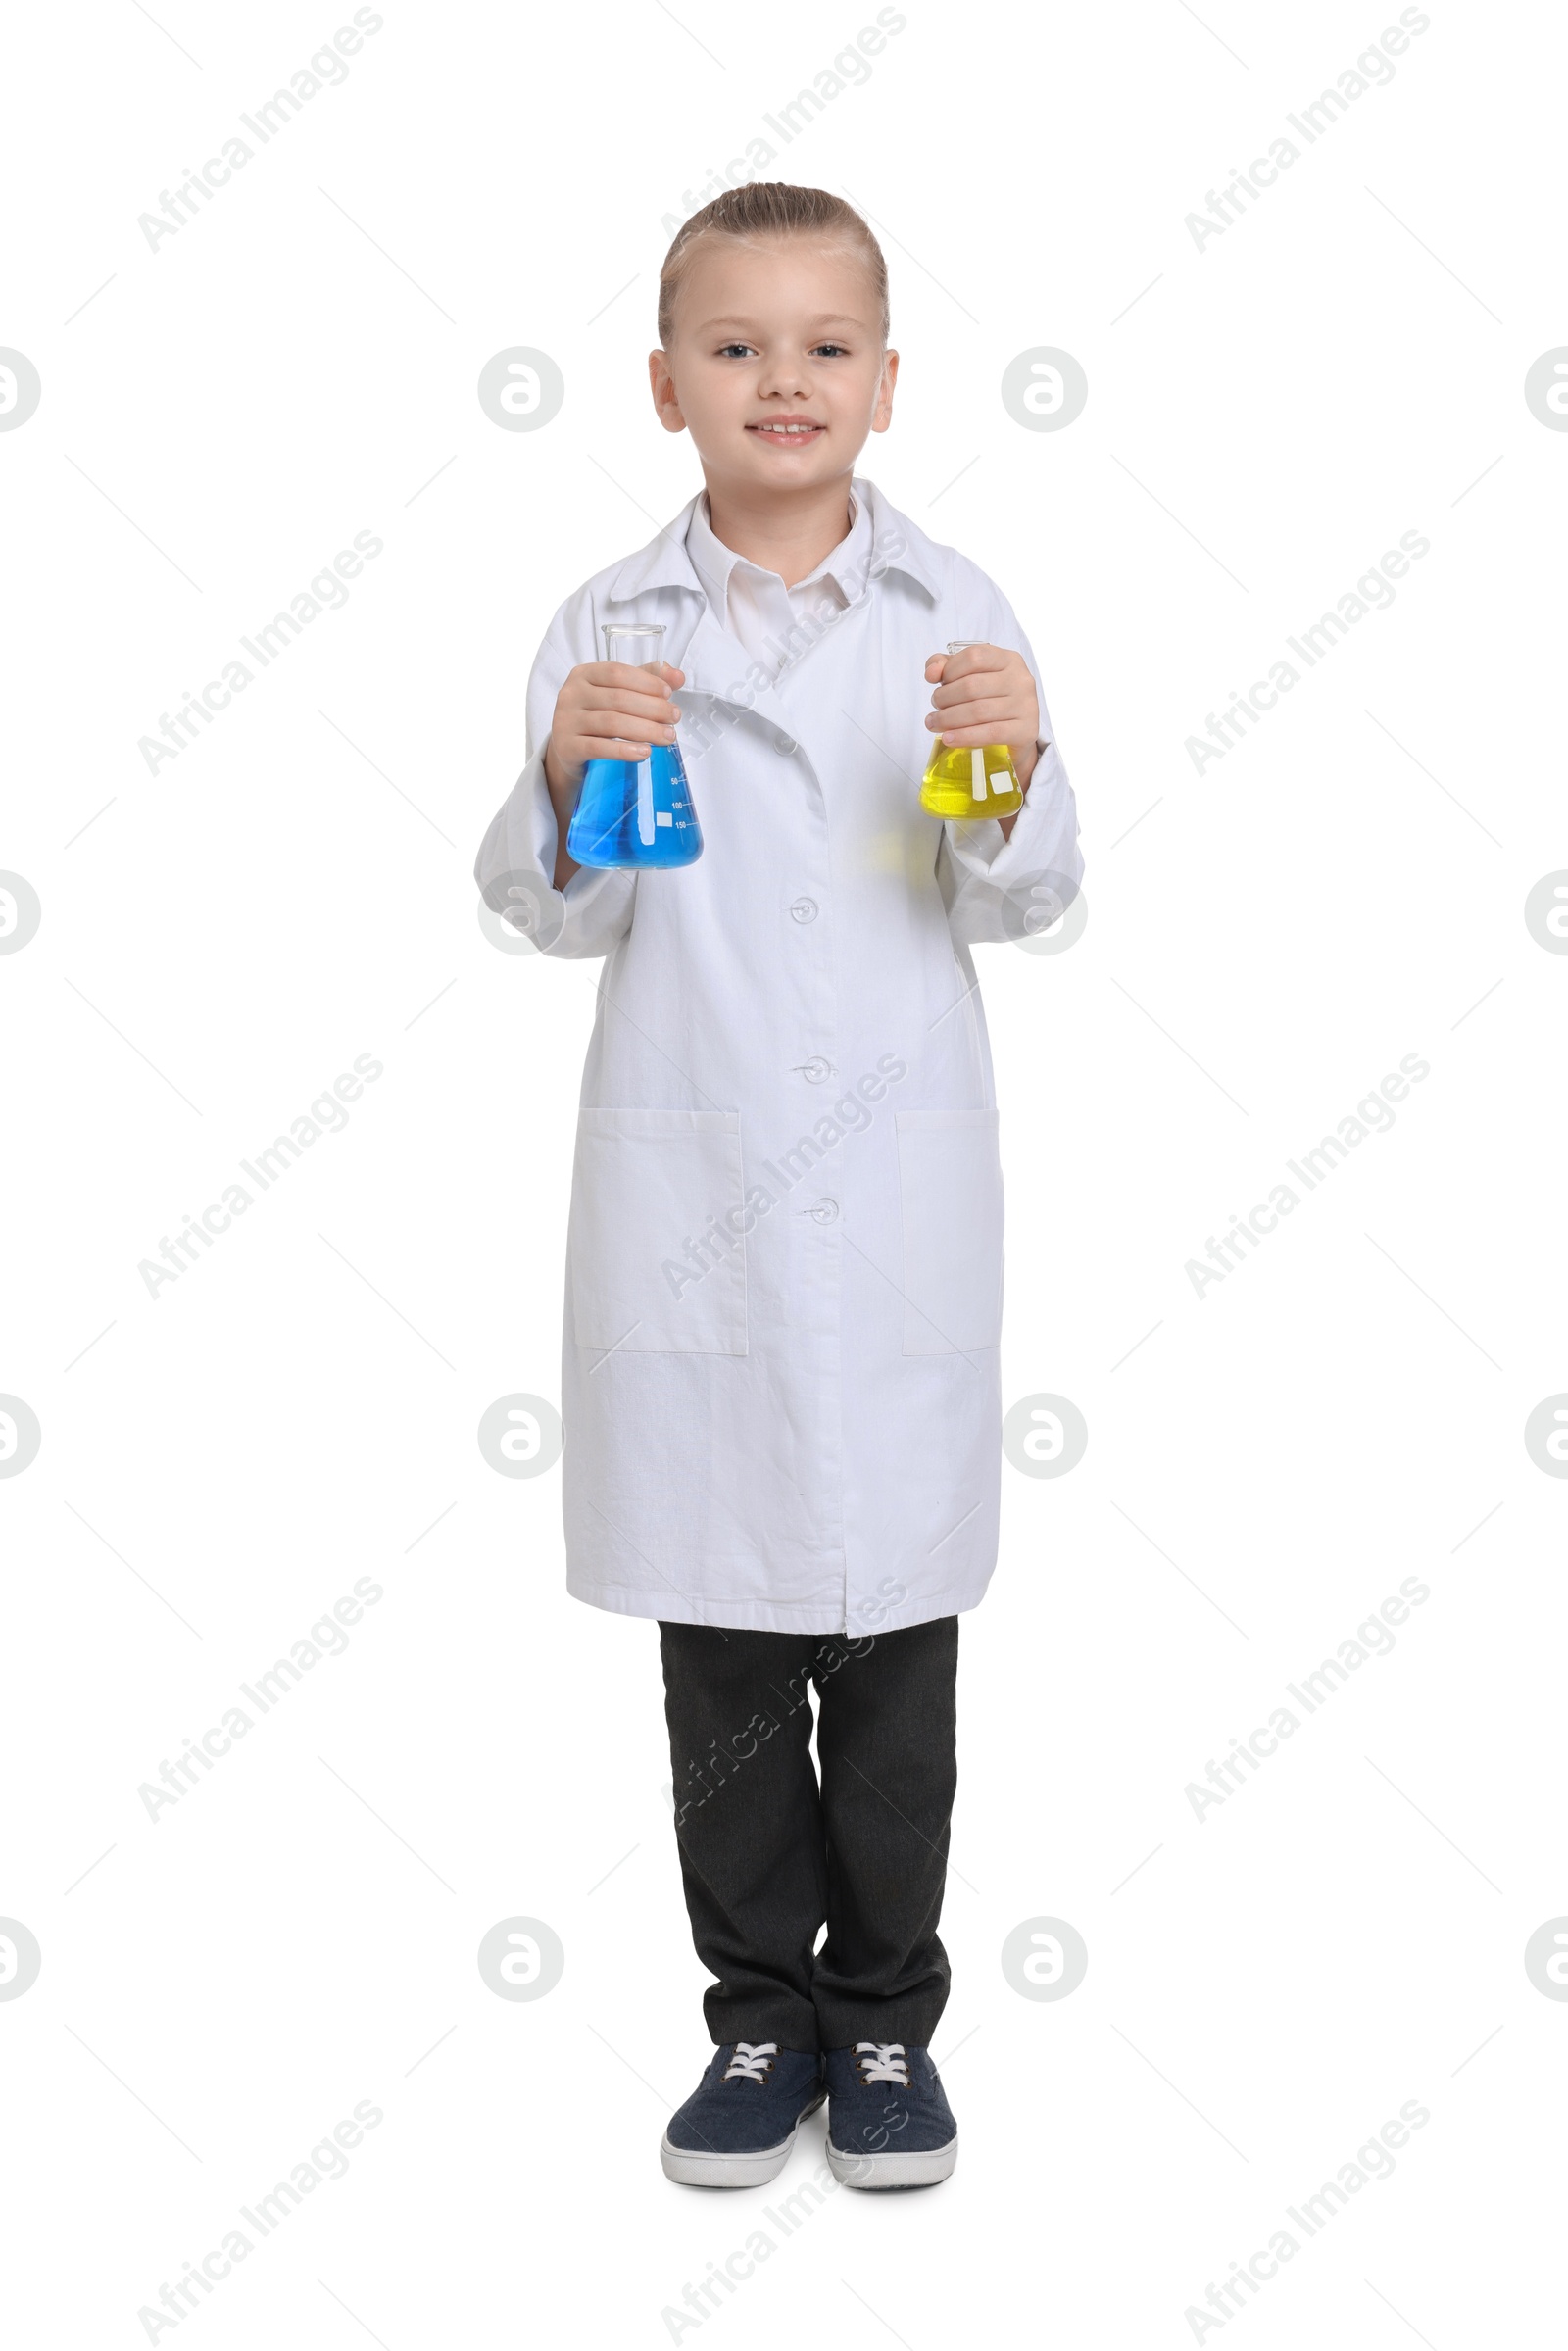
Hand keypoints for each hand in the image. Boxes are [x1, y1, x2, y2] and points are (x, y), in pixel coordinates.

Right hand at [543, 659, 685, 795]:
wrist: (567, 750)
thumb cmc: (596, 717)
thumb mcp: (615, 693)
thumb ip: (645, 680)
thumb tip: (677, 676)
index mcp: (583, 674)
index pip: (617, 672)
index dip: (646, 682)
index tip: (669, 693)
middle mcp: (571, 694)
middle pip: (618, 698)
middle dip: (653, 708)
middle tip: (674, 718)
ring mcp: (566, 721)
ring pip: (612, 723)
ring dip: (646, 730)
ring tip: (667, 737)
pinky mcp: (567, 747)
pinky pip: (599, 747)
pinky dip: (624, 750)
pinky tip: (645, 752)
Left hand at [923, 644, 1038, 787]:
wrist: (1017, 731)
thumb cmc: (990, 699)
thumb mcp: (969, 675)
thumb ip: (945, 666)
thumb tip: (931, 673)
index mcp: (1008, 659)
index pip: (974, 657)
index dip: (950, 670)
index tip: (939, 683)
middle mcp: (1020, 679)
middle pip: (972, 686)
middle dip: (945, 698)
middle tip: (935, 707)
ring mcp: (1026, 705)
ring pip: (978, 711)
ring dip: (948, 719)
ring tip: (934, 724)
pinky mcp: (1026, 730)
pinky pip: (990, 733)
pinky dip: (964, 737)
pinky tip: (948, 738)